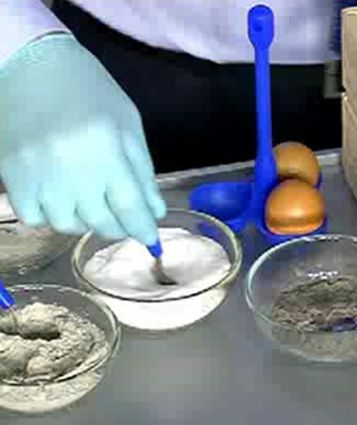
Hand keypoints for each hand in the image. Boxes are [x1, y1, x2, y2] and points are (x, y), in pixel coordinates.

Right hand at [0, 33, 165, 245]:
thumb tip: (154, 213)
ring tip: (90, 202)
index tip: (151, 240)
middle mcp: (72, 168)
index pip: (131, 207)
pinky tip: (60, 198)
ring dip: (85, 222)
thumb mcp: (128, 125)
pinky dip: (51, 217)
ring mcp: (38, 174)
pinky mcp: (11, 175)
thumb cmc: (90, 92)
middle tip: (122, 217)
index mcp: (106, 150)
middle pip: (102, 222)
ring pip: (67, 225)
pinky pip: (34, 218)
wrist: (31, 65)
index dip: (144, 229)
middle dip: (118, 227)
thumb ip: (142, 172)